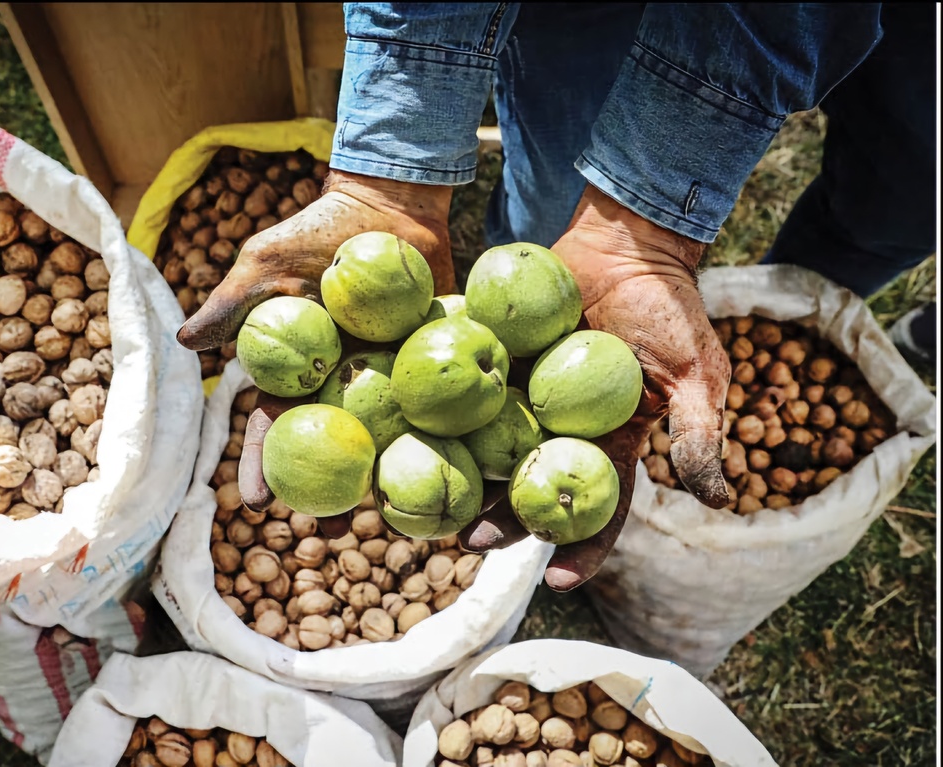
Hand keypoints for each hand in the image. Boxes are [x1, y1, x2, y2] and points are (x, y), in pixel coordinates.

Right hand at [177, 170, 453, 512]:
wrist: (388, 206)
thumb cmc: (318, 233)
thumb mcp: (267, 263)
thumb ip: (234, 304)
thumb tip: (186, 343)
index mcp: (296, 373)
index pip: (271, 427)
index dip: (260, 464)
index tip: (256, 503)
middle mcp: (340, 387)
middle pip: (329, 449)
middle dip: (324, 493)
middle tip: (326, 531)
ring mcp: (388, 381)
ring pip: (384, 440)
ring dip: (385, 480)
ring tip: (394, 521)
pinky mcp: (434, 367)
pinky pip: (439, 408)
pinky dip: (446, 439)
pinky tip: (457, 475)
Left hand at [459, 184, 730, 591]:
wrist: (624, 246)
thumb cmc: (667, 308)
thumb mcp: (696, 370)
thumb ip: (699, 430)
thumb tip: (719, 501)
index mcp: (611, 444)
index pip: (598, 507)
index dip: (581, 547)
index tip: (557, 581)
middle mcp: (562, 431)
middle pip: (528, 486)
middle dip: (502, 520)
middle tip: (470, 543)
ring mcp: (524, 399)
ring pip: (489, 450)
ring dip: (463, 478)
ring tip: (431, 505)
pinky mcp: (494, 362)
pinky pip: (465, 395)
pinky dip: (440, 416)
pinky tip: (412, 436)